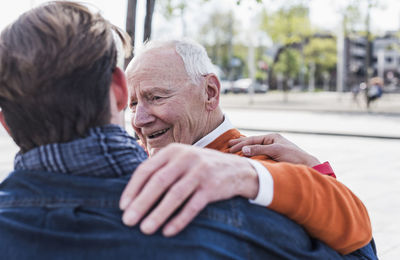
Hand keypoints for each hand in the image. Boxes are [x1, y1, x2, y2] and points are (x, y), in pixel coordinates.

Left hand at [119, 143, 258, 236]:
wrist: (236, 169)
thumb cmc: (199, 167)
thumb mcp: (180, 161)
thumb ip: (161, 170)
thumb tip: (134, 195)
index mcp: (173, 151)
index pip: (146, 169)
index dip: (133, 189)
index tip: (123, 206)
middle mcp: (185, 158)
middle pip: (159, 181)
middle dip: (141, 203)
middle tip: (128, 221)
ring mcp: (200, 171)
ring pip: (175, 194)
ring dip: (158, 213)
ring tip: (145, 229)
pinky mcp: (212, 186)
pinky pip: (193, 205)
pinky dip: (180, 219)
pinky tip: (168, 231)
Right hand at [228, 133, 319, 166]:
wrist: (307, 166)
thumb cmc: (294, 156)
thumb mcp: (276, 150)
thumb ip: (259, 149)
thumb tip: (244, 149)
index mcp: (272, 137)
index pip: (252, 140)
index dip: (241, 144)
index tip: (230, 148)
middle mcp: (271, 142)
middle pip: (252, 142)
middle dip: (240, 144)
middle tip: (228, 146)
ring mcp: (272, 150)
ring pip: (255, 149)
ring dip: (244, 150)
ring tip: (233, 150)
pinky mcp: (274, 158)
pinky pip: (259, 155)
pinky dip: (250, 156)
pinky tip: (245, 157)